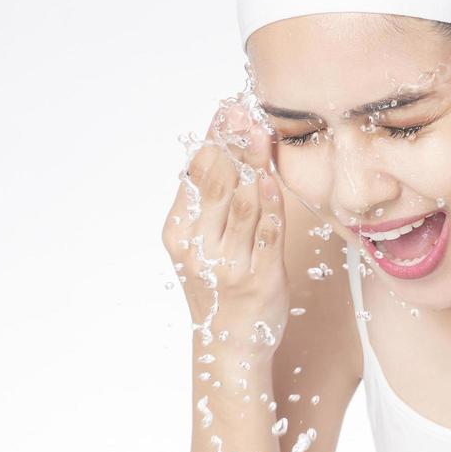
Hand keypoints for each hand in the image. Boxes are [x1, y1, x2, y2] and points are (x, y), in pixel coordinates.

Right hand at [162, 97, 288, 361]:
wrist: (229, 343)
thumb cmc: (219, 286)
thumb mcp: (201, 243)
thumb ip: (209, 203)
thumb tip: (222, 146)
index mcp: (179, 233)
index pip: (194, 174)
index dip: (211, 138)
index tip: (225, 108)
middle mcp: (199, 247)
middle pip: (215, 183)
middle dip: (231, 142)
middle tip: (244, 110)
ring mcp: (229, 263)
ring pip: (240, 203)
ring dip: (251, 164)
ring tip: (259, 131)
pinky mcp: (260, 278)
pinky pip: (266, 234)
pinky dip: (268, 204)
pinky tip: (271, 178)